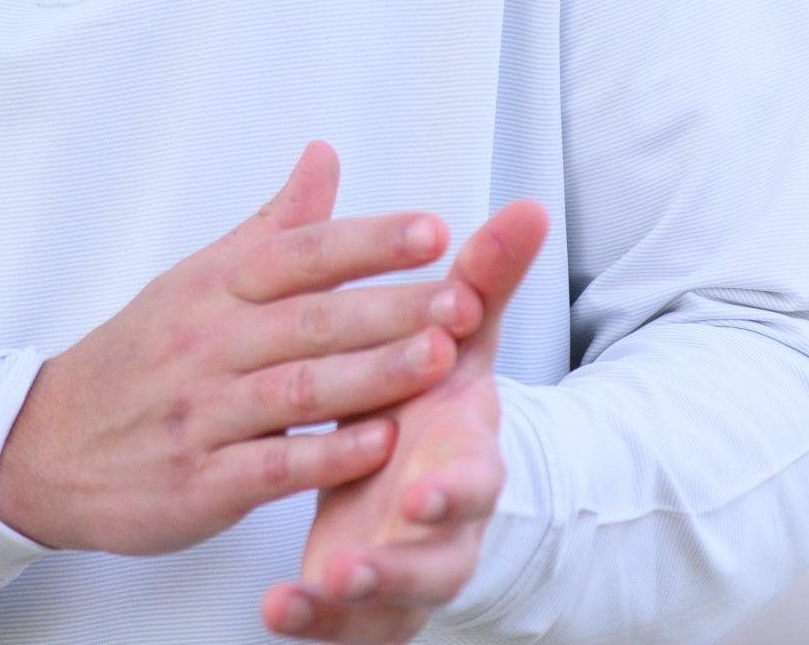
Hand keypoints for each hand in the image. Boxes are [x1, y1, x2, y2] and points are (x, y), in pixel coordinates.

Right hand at [0, 141, 481, 556]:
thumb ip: (274, 226)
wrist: (49, 444)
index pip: (299, 253)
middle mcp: (209, 342)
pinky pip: (271, 463)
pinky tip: (381, 444)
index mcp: (213, 287)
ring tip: (439, 359)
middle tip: (460, 297)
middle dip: (391, 308)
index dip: (367, 241)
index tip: (433, 230)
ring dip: (372, 374)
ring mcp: (204, 412)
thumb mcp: (198, 279)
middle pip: (311, 318)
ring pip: (299, 387)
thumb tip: (324, 155)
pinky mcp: (201, 480)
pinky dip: (327, 453)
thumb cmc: (140, 355)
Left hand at [258, 198, 550, 640]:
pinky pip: (344, 621)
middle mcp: (442, 518)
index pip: (473, 477)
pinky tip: (280, 611)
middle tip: (362, 559)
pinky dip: (312, 618)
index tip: (421, 493)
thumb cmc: (433, 399)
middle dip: (405, 557)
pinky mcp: (371, 598)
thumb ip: (484, 278)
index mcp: (462, 454)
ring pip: (393, 588)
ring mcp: (408, 561)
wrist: (426, 479)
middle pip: (440, 551)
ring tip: (322, 585)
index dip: (451, 489)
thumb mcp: (457, 338)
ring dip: (360, 589)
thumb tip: (528, 206)